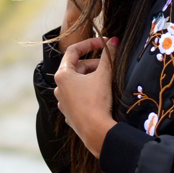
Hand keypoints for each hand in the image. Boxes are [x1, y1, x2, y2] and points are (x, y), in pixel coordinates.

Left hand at [53, 35, 117, 157]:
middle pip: (77, 68)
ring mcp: (62, 102)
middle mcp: (58, 87)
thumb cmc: (96, 101)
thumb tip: (115, 40)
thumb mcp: (104, 75)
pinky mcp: (69, 113)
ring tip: (106, 80)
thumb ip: (109, 55)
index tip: (104, 43)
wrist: (95, 131)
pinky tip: (101, 95)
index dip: (90, 44)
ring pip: (78, 83)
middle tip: (110, 65)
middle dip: (94, 64)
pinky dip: (89, 91)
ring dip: (92, 78)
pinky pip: (78, 97)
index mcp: (62, 75)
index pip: (74, 51)